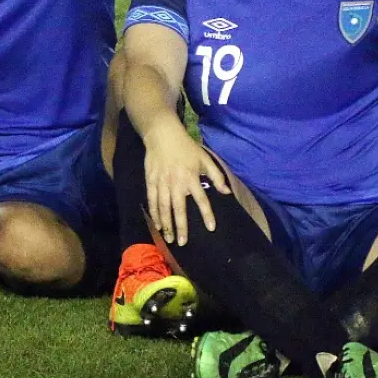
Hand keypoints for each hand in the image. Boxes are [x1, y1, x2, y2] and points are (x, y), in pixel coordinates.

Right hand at [143, 123, 229, 245]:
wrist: (162, 135)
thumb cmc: (186, 147)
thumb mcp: (205, 158)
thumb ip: (216, 176)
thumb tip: (227, 192)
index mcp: (192, 177)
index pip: (201, 199)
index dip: (206, 214)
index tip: (210, 228)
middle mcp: (176, 182)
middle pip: (179, 208)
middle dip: (180, 226)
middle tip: (182, 242)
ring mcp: (162, 182)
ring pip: (163, 207)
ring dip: (166, 224)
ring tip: (169, 238)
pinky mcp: (150, 181)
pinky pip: (152, 200)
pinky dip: (154, 213)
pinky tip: (157, 225)